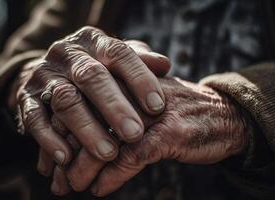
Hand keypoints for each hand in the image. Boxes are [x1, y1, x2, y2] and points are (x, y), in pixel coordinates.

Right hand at [10, 26, 169, 174]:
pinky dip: (50, 139)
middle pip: (91, 77)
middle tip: (134, 134)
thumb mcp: (117, 60)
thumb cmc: (97, 69)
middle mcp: (67, 54)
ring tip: (108, 154)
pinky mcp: (25, 97)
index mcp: (94, 41)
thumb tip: (164, 65)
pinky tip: (67, 158)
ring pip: (65, 100)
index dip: (139, 79)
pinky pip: (34, 118)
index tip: (157, 107)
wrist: (53, 70)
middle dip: (114, 107)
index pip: (119, 53)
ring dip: (87, 129)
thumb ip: (140, 61)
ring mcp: (45, 75)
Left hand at [59, 77, 249, 195]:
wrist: (224, 116)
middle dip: (66, 154)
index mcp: (122, 81)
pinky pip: (131, 157)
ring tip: (72, 187)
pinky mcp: (168, 132)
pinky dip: (113, 176)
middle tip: (55, 179)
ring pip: (105, 141)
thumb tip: (75, 141)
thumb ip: (112, 116)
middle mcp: (132, 92)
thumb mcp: (141, 107)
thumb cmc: (176, 114)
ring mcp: (150, 112)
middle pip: (86, 122)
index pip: (80, 105)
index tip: (50, 160)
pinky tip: (100, 189)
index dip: (60, 134)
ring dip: (84, 168)